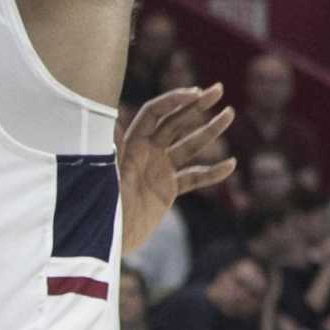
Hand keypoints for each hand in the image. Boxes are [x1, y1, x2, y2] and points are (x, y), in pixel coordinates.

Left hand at [116, 85, 235, 253]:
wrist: (103, 240)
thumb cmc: (98, 204)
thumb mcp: (104, 174)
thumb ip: (111, 149)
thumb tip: (112, 120)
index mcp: (131, 143)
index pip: (155, 113)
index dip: (174, 101)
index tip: (195, 93)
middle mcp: (146, 151)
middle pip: (175, 121)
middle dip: (197, 105)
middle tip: (219, 90)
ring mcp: (159, 170)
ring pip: (190, 145)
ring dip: (210, 130)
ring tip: (230, 114)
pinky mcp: (167, 190)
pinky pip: (194, 178)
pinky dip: (212, 173)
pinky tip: (231, 165)